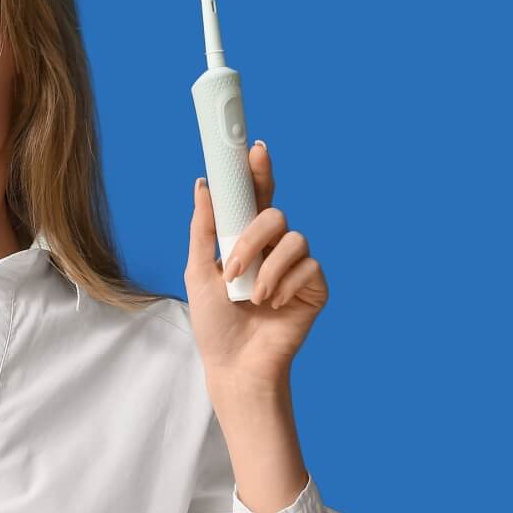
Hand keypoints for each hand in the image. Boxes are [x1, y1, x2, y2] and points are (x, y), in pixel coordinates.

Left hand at [184, 141, 327, 394]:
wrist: (234, 365)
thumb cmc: (214, 323)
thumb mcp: (198, 271)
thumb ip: (203, 229)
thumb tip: (202, 184)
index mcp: (245, 240)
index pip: (254, 198)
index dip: (257, 171)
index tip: (255, 147)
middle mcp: (273, 248)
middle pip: (275, 213)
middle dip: (252, 235)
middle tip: (233, 264)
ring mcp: (295, 267)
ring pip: (294, 238)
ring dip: (267, 266)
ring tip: (251, 295)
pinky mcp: (314, 287)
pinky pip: (308, 266)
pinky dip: (285, 284)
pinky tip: (273, 304)